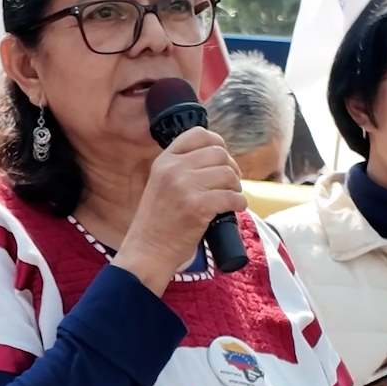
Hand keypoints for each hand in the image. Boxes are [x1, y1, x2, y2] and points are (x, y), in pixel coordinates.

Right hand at [111, 126, 246, 294]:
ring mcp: (185, 187)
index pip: (198, 134)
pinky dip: (239, 203)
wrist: (148, 251)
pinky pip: (231, 197)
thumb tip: (217, 158)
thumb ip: (181, 168)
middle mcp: (174, 169)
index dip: (217, 143)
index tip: (222, 158)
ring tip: (230, 198)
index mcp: (164, 160)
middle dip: (231, 167)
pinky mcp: (198, 206)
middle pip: (218, 153)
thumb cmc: (157, 223)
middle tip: (230, 183)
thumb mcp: (160, 184)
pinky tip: (235, 209)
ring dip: (236, 187)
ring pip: (228, 174)